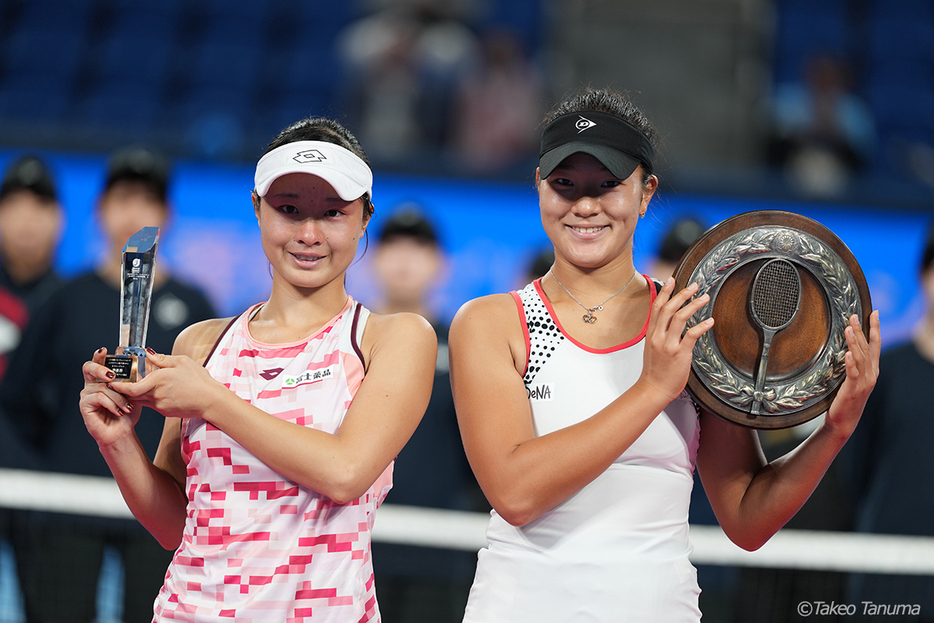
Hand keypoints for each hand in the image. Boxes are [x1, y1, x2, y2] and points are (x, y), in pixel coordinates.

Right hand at [79, 348, 140, 446]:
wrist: (123, 431)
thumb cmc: (127, 411)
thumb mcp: (134, 392)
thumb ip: (134, 379)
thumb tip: (142, 365)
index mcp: (102, 379)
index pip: (97, 362)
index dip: (99, 355)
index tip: (105, 350)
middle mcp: (92, 384)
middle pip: (89, 368)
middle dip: (101, 369)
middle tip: (112, 376)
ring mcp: (86, 394)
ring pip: (102, 387)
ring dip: (118, 397)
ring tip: (127, 407)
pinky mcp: (84, 405)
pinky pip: (99, 398)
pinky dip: (112, 404)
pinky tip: (118, 411)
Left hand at [114, 349, 224, 420]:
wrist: (210, 400)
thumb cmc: (199, 380)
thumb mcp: (182, 362)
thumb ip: (162, 358)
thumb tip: (149, 354)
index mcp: (157, 381)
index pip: (130, 387)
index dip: (119, 386)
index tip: (112, 382)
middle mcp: (155, 395)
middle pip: (131, 395)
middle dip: (124, 389)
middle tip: (120, 381)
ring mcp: (159, 405)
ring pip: (140, 400)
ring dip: (135, 394)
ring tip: (136, 385)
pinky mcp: (165, 412)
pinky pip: (151, 404)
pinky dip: (148, 398)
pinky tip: (155, 392)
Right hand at [640, 278, 714, 402]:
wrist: (653, 389)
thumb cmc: (655, 371)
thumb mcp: (652, 348)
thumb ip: (660, 334)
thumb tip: (670, 323)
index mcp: (651, 334)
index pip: (657, 307)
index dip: (664, 292)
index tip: (671, 280)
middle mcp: (658, 336)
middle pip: (669, 308)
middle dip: (682, 294)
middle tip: (694, 285)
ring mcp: (668, 345)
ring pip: (680, 318)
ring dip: (693, 305)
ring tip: (704, 298)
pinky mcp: (679, 354)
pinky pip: (691, 335)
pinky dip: (701, 326)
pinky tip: (710, 321)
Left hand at [825, 311, 880, 437]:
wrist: (844, 421)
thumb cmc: (845, 398)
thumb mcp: (852, 378)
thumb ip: (853, 364)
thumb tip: (847, 347)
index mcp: (871, 370)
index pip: (875, 345)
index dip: (875, 328)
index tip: (874, 312)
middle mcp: (871, 374)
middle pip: (867, 348)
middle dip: (862, 330)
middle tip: (855, 315)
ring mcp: (864, 382)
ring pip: (860, 358)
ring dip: (855, 342)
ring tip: (849, 328)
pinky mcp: (853, 390)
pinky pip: (853, 374)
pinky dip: (851, 363)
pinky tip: (848, 354)